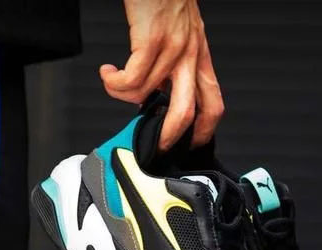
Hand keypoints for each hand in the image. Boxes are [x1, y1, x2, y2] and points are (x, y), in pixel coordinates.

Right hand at [100, 0, 223, 150]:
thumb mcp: (182, 31)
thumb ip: (175, 61)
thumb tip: (157, 90)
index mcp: (199, 55)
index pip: (214, 103)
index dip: (205, 130)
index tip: (192, 144)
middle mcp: (190, 54)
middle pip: (190, 111)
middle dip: (171, 136)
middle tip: (156, 146)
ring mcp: (172, 48)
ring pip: (147, 95)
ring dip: (123, 96)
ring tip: (113, 83)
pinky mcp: (150, 38)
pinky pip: (131, 79)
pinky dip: (113, 83)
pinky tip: (107, 72)